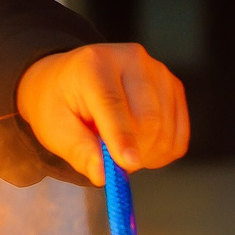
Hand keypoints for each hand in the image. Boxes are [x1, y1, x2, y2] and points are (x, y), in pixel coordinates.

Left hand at [16, 43, 188, 180]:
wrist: (71, 80)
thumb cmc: (61, 103)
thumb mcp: (55, 128)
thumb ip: (79, 151)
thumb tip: (103, 174)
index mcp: (95, 64)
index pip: (113, 103)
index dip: (122, 136)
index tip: (127, 163)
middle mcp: (133, 60)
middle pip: (148, 119)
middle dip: (134, 152)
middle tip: (113, 163)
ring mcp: (158, 71)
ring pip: (166, 130)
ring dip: (147, 154)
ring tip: (121, 149)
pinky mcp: (173, 87)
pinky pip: (179, 134)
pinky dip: (163, 151)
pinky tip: (142, 147)